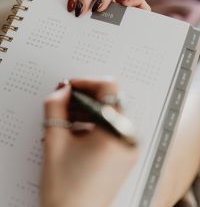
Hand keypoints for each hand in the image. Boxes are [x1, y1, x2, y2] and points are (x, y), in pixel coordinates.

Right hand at [41, 78, 137, 206]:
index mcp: (115, 132)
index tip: (70, 87)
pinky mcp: (124, 154)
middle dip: (83, 98)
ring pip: (109, 114)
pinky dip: (94, 124)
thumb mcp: (54, 142)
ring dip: (87, 111)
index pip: (109, 88)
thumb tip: (62, 89)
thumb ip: (55, 107)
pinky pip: (111, 127)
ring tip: (66, 121)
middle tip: (63, 104)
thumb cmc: (65, 190)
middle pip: (109, 101)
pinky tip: (75, 133)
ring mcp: (129, 147)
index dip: (87, 82)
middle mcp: (128, 137)